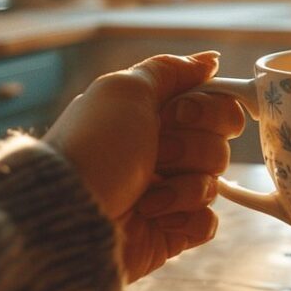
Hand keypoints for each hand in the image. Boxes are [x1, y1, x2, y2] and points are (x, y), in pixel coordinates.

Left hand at [45, 53, 244, 281]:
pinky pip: (207, 223)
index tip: (174, 115)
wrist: (69, 214)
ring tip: (144, 195)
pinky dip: (185, 219)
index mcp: (157, 118)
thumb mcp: (125, 90)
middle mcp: (166, 153)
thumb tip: (210, 60)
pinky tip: (154, 216)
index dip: (207, 110)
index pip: (218, 106)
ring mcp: (170, 194)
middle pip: (221, 145)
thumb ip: (170, 69)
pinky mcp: (172, 231)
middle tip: (156, 155)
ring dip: (182, 187)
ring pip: (214, 183)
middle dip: (190, 149)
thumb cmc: (93, 147)